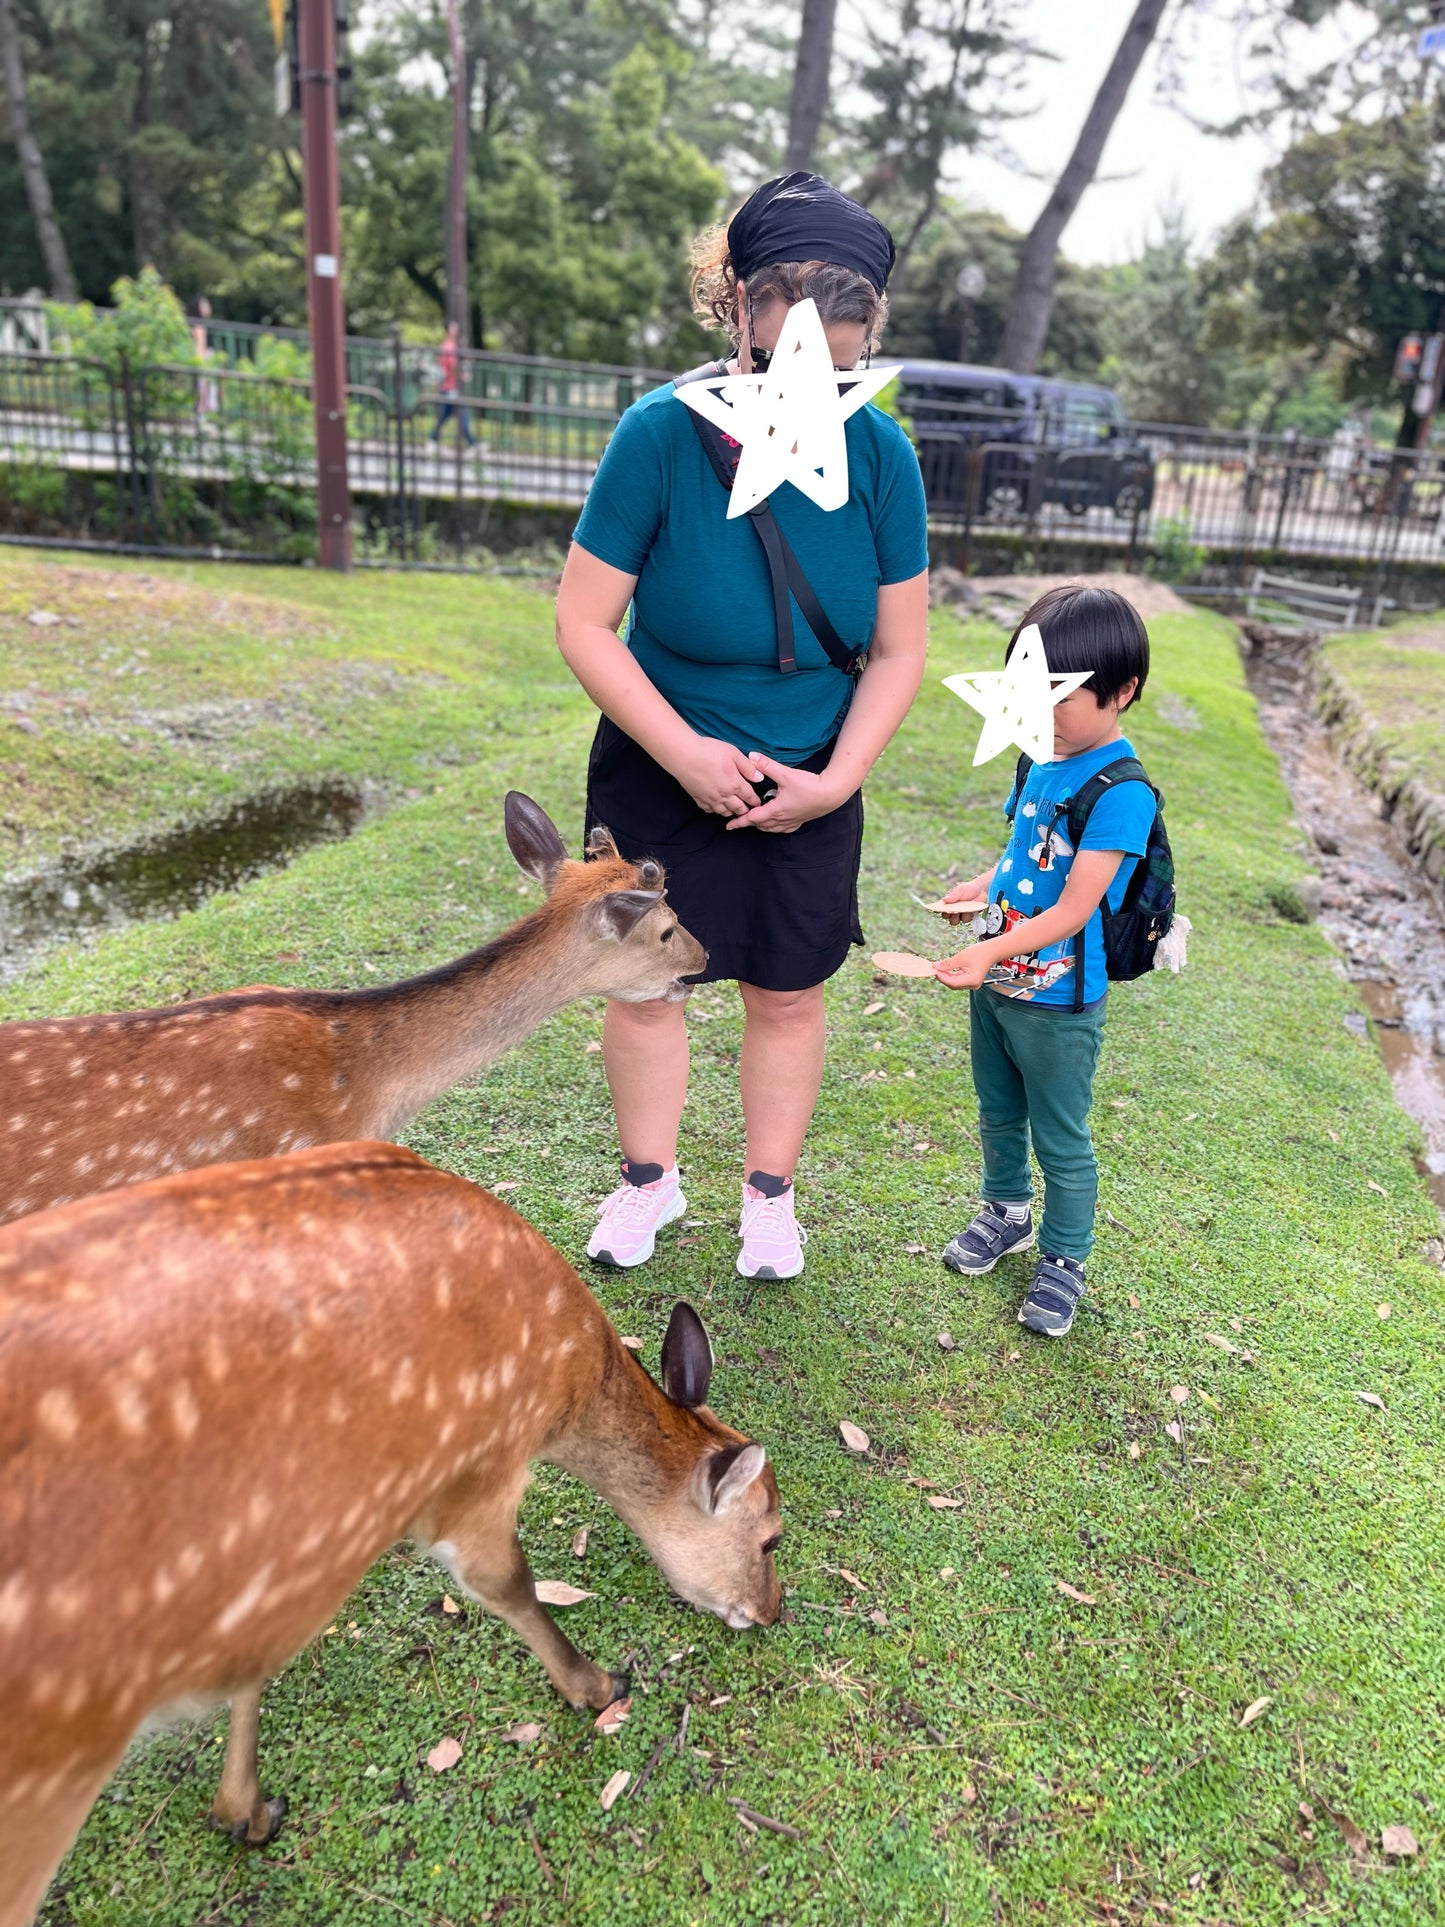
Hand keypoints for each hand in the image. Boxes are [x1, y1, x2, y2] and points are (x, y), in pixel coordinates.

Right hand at [669, 735, 766, 816]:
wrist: (683, 755)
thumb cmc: (709, 751)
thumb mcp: (734, 754)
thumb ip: (748, 767)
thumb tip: (760, 778)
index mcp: (735, 784)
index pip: (750, 797)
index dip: (756, 801)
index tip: (758, 803)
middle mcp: (724, 796)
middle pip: (739, 809)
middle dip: (745, 810)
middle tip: (749, 809)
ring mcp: (711, 799)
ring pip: (725, 812)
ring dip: (731, 811)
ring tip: (734, 809)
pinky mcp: (699, 799)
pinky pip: (710, 811)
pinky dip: (716, 810)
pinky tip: (717, 806)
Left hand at [724, 752, 844, 833]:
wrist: (831, 794)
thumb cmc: (809, 785)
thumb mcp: (786, 774)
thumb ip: (767, 766)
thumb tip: (751, 757)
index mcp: (776, 810)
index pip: (753, 818)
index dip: (740, 822)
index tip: (729, 825)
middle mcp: (782, 819)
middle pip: (760, 825)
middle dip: (748, 823)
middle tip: (738, 820)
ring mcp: (792, 821)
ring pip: (771, 828)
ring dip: (761, 825)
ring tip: (753, 820)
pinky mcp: (800, 820)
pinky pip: (783, 829)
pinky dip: (774, 827)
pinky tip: (774, 823)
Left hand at [934, 945, 991, 990]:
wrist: (991, 951)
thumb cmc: (979, 953)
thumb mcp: (961, 957)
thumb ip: (948, 964)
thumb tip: (935, 967)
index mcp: (972, 980)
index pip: (952, 983)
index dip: (941, 977)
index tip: (933, 970)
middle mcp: (973, 985)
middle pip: (953, 984)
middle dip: (942, 977)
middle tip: (933, 969)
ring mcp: (972, 984)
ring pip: (955, 983)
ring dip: (946, 976)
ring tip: (938, 968)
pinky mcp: (971, 981)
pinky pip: (958, 980)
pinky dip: (951, 976)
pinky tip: (945, 970)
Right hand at [941, 872, 991, 925]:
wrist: (980, 890)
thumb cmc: (968, 889)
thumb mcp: (960, 889)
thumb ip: (953, 895)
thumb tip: (945, 900)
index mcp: (947, 903)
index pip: (939, 908)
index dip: (938, 910)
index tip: (939, 909)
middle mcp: (952, 910)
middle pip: (946, 917)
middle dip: (949, 916)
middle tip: (954, 912)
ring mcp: (960, 914)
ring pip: (955, 921)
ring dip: (959, 917)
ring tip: (965, 911)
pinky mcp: (967, 916)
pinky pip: (965, 920)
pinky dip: (968, 916)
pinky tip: (971, 910)